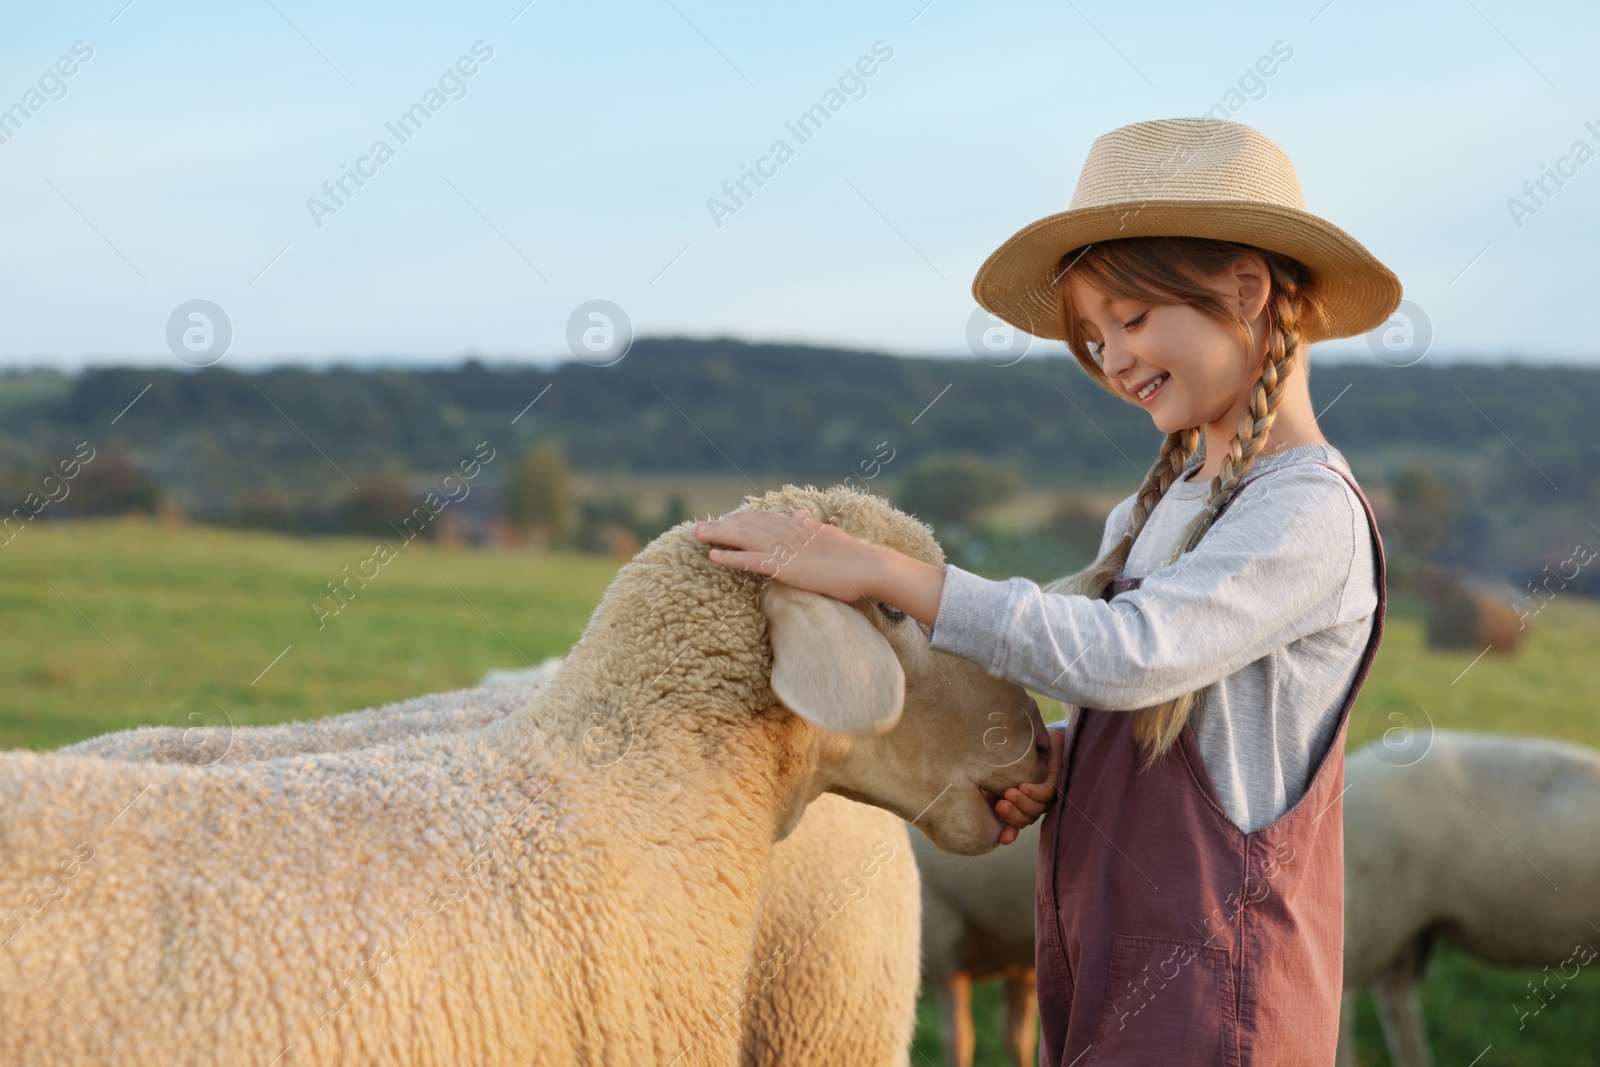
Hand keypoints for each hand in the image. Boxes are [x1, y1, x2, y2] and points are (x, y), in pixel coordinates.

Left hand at [694, 509, 883, 602]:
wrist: (868, 566)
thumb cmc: (855, 556)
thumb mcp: (830, 534)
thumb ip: (811, 526)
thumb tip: (800, 514)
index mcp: (798, 525)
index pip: (764, 519)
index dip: (742, 519)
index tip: (726, 518)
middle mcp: (787, 532)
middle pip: (748, 525)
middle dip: (723, 525)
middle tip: (701, 525)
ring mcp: (784, 548)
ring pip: (743, 539)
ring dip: (719, 536)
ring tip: (698, 534)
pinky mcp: (784, 566)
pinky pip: (749, 561)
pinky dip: (729, 557)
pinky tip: (713, 556)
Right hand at [993, 723, 1063, 844]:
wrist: (1018, 722)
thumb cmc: (996, 746)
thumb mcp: (987, 772)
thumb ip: (984, 790)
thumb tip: (975, 809)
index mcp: (1011, 799)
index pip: (1013, 824)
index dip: (1009, 833)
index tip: (1002, 838)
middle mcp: (1028, 797)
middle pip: (1026, 819)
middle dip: (1014, 817)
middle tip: (1001, 804)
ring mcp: (1042, 788)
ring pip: (1038, 809)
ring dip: (1023, 804)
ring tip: (1010, 792)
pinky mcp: (1054, 775)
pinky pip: (1049, 793)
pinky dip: (1035, 792)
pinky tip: (1024, 785)